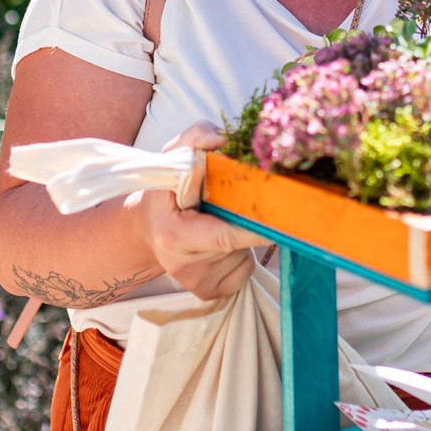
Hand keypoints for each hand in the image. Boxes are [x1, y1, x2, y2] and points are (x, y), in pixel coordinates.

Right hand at [134, 121, 266, 300]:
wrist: (148, 229)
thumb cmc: (164, 190)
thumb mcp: (172, 157)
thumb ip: (195, 139)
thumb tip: (222, 138)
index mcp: (173, 234)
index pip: (224, 236)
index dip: (255, 228)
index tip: (282, 219)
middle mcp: (183, 265)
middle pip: (239, 245)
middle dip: (252, 224)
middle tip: (253, 205)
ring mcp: (197, 283)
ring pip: (244, 256)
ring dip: (243, 237)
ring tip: (220, 222)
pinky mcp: (209, 293)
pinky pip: (244, 272)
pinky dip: (241, 255)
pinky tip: (222, 243)